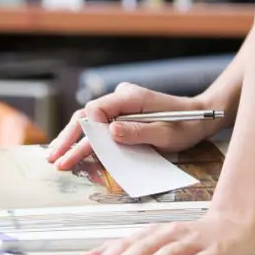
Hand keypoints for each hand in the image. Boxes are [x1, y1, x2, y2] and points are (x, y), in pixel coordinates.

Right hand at [46, 83, 222, 169]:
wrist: (200, 117)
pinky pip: (101, 127)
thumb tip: (110, 130)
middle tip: (55, 158)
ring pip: (91, 122)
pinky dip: (86, 140)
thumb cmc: (186, 124)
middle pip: (88, 115)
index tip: (81, 150)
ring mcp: (121, 106)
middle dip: (70, 137)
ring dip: (74, 140)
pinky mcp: (123, 116)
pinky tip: (72, 150)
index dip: (87, 130)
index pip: (97, 109)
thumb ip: (138, 132)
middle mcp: (122, 97)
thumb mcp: (166, 133)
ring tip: (56, 158)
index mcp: (130, 96)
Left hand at [81, 211, 254, 254]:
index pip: (130, 242)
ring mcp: (194, 242)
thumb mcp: (164, 240)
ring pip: (168, 253)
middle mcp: (174, 234)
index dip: (109, 253)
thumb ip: (137, 250)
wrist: (234, 224)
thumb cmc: (196, 236)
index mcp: (160, 232)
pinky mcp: (214, 251)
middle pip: (145, 246)